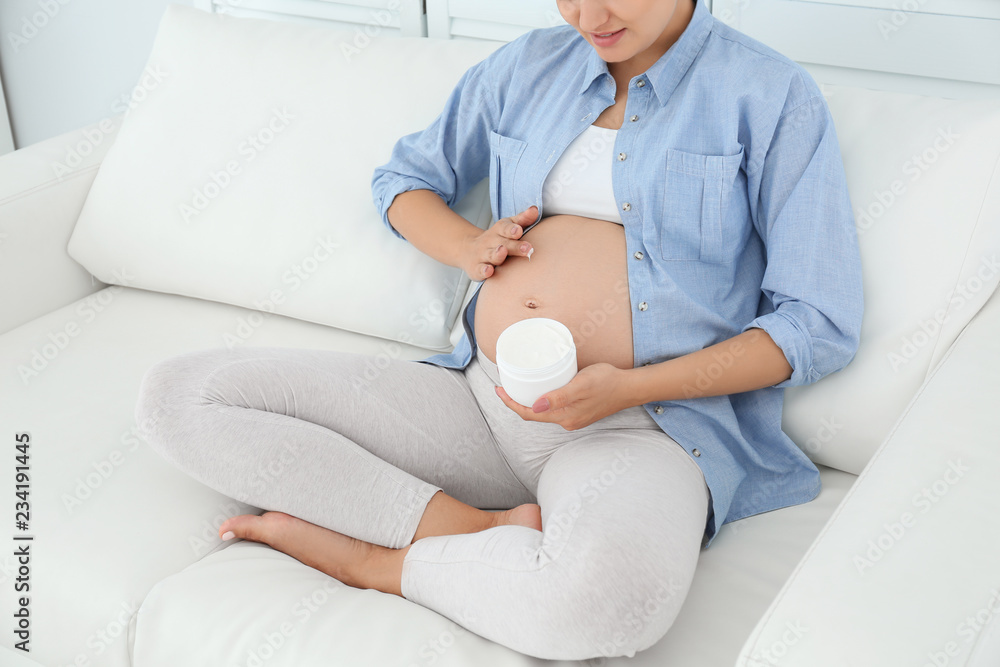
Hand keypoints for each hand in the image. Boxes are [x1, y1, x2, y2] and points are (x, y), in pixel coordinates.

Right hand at [461, 206, 536, 281]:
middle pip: (503, 243)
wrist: (468, 250)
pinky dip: (484, 270)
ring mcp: (483, 255)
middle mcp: (490, 242)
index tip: (519, 230)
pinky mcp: (477, 269)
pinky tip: (489, 270)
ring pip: (491, 255)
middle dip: (515, 245)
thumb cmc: (496, 239)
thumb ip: (523, 219)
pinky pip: (480, 270)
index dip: (512, 229)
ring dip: (497, 254)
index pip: (505, 227)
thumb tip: (534, 210)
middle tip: (527, 248)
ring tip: (503, 251)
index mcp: (499, 231)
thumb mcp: (508, 227)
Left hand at [493, 363, 633, 430]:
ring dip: (528, 401)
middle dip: (515, 402)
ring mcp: (573, 418)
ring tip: (517, 385)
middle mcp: (567, 422)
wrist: (630, 388)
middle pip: (533, 415)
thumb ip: (559, 397)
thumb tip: (535, 407)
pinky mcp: (578, 412)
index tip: (498, 389)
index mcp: (564, 418)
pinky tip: (540, 388)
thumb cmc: (607, 382)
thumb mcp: (581, 385)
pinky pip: (553, 408)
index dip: (510, 403)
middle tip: (504, 385)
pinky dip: (541, 400)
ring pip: (543, 412)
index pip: (528, 414)